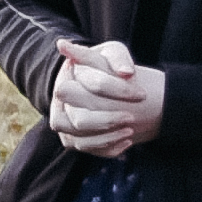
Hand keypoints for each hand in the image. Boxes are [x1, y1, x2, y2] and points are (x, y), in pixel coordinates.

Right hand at [49, 35, 165, 157]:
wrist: (107, 89)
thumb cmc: (108, 67)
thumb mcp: (112, 53)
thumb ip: (118, 57)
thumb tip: (126, 71)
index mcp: (68, 76)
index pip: (91, 84)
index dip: (117, 90)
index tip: (141, 94)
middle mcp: (59, 101)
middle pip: (78, 117)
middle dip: (107, 120)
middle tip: (131, 117)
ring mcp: (62, 121)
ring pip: (78, 138)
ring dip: (106, 137)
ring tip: (130, 130)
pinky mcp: (70, 137)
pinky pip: (84, 148)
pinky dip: (106, 148)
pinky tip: (127, 141)